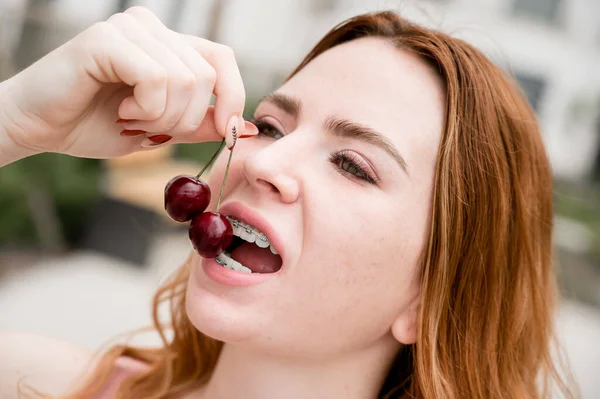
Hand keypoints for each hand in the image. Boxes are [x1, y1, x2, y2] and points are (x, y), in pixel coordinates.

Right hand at [0, 6, 254, 159]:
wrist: (41, 128)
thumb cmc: (96, 124)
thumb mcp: (163, 129)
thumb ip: (202, 124)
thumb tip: (246, 129)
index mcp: (169, 44)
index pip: (223, 59)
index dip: (234, 98)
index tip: (228, 133)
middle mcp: (152, 28)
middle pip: (207, 75)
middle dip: (187, 118)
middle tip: (151, 125)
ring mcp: (130, 29)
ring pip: (186, 79)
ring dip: (162, 116)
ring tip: (131, 117)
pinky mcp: (108, 39)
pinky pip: (157, 79)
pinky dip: (146, 107)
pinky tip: (122, 109)